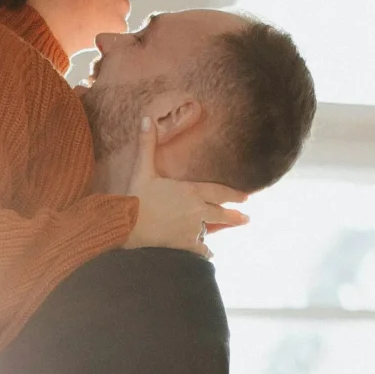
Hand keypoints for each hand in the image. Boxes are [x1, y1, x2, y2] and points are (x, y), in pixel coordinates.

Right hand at [122, 115, 247, 251]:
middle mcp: (197, 210)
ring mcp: (192, 229)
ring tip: (225, 235)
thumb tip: (146, 118)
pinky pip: (200, 250)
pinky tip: (208, 255)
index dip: (234, 195)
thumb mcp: (142, 169)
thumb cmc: (136, 197)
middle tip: (246, 219)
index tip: (246, 198)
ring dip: (215, 232)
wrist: (128, 225)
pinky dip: (204, 253)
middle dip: (235, 216)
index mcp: (191, 191)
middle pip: (222, 214)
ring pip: (210, 231)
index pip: (219, 193)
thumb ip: (147, 145)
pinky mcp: (185, 245)